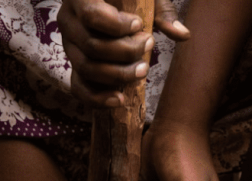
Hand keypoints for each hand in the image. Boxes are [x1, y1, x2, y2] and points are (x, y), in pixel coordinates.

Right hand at [58, 0, 190, 106]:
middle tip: (149, 45)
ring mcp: (69, 46)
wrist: (112, 2)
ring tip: (143, 70)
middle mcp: (68, 21)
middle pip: (92, 46)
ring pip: (87, 68)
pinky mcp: (75, 66)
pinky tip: (120, 99)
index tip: (138, 25)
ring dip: (118, 75)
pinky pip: (79, 87)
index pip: (91, 15)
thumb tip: (183, 35)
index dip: (117, 25)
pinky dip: (98, 98)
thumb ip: (163, 12)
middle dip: (125, 52)